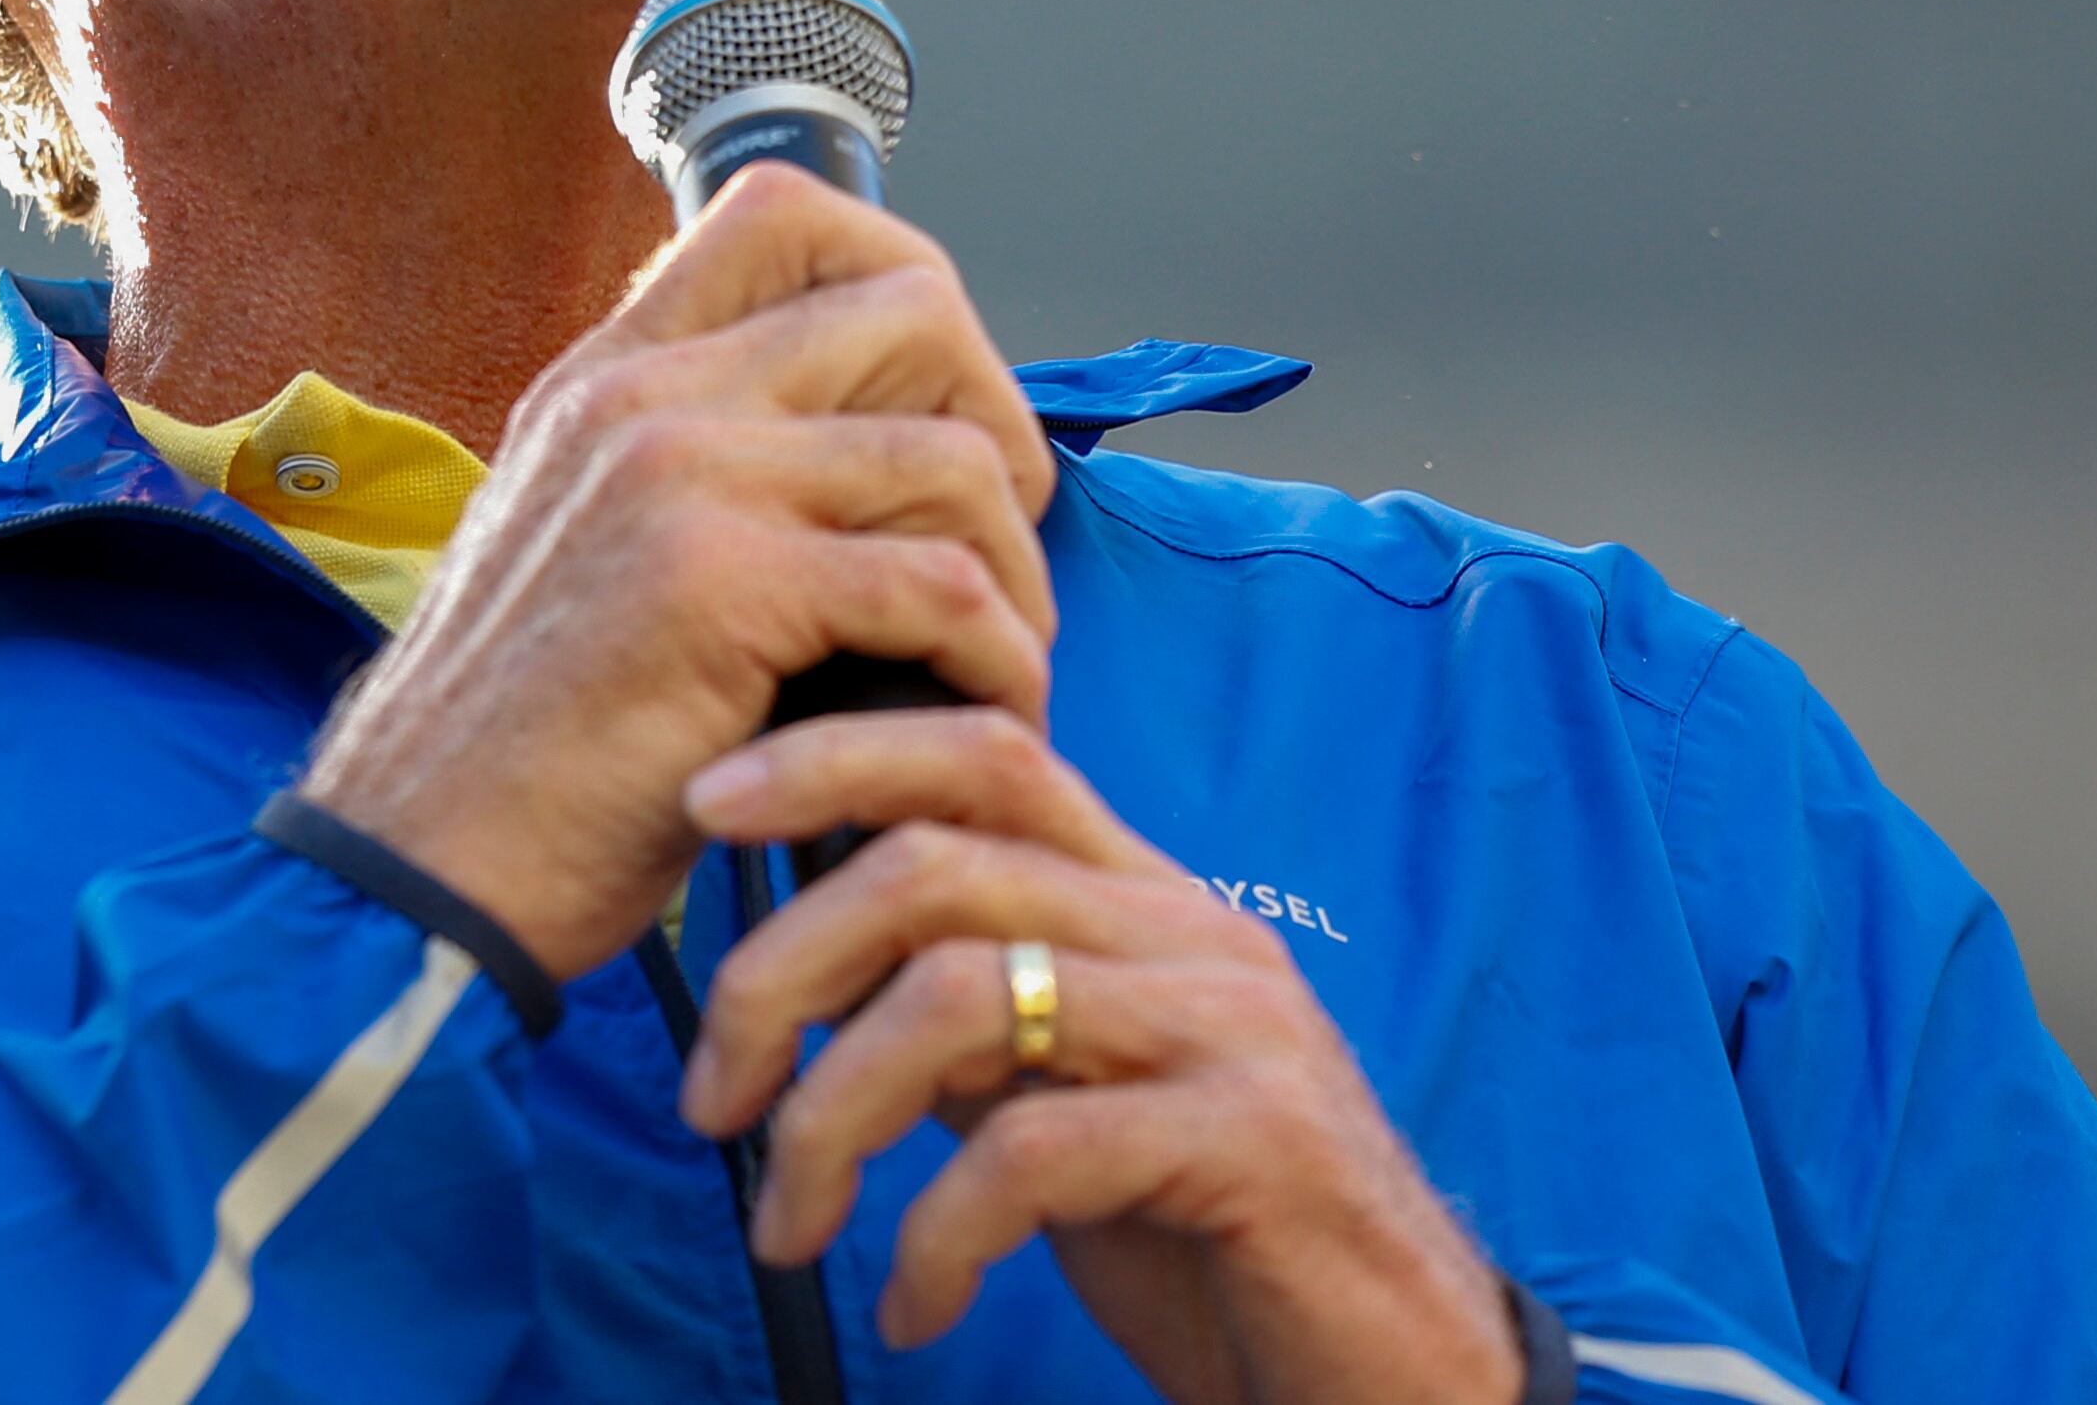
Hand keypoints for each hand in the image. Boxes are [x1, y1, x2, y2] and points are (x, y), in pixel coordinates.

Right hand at [291, 162, 1057, 978]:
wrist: (417, 869)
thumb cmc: (518, 752)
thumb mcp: (583, 554)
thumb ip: (693, 476)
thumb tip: (869, 455)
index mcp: (608, 377)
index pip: (786, 213)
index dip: (904, 278)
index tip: (940, 406)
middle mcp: (643, 396)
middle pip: (911, 304)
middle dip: (996, 422)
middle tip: (994, 545)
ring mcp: (681, 476)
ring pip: (952, 458)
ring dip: (1013, 573)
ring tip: (997, 661)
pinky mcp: (723, 585)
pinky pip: (944, 589)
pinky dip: (998, 662)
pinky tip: (977, 718)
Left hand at [679, 709, 1519, 1404]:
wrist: (1391, 1380)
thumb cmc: (1215, 1242)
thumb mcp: (1070, 1101)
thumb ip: (974, 1018)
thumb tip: (818, 956)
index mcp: (1146, 901)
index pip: (984, 753)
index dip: (833, 756)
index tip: (705, 805)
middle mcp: (1191, 934)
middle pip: (934, 862)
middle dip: (782, 971)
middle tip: (710, 1096)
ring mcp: (1229, 1029)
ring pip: (958, 995)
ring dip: (833, 1120)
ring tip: (789, 1227)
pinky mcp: (1251, 1142)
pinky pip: (1031, 1150)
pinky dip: (936, 1237)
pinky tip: (914, 1307)